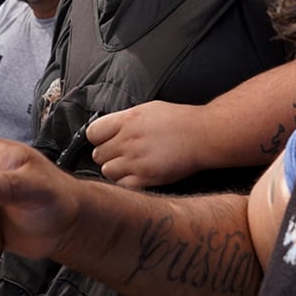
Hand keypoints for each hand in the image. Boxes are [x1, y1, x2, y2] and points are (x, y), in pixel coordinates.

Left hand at [86, 101, 204, 188]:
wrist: (203, 135)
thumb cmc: (180, 120)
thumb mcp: (148, 109)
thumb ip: (125, 120)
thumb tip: (109, 129)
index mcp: (128, 120)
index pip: (92, 133)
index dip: (97, 138)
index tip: (105, 140)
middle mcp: (128, 140)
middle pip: (98, 154)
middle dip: (107, 154)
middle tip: (120, 154)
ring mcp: (136, 160)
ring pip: (107, 171)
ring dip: (115, 170)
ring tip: (129, 165)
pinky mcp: (146, 177)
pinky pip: (122, 185)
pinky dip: (126, 183)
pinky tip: (137, 175)